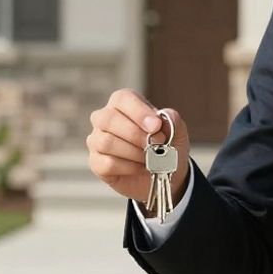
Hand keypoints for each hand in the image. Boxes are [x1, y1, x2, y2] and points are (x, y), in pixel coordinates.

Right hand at [87, 88, 190, 214]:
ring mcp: (96, 140)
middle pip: (108, 119)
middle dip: (135, 134)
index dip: (139, 112)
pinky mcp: (96, 162)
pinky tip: (140, 167)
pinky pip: (107, 164)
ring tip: (150, 158)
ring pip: (106, 142)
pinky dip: (129, 167)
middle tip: (157, 144)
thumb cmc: (167, 145)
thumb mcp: (177, 130)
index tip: (156, 126)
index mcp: (123, 103)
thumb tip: (161, 118)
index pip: (122, 99)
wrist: (165, 174)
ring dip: (134, 152)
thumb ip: (172, 119)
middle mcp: (104, 118)